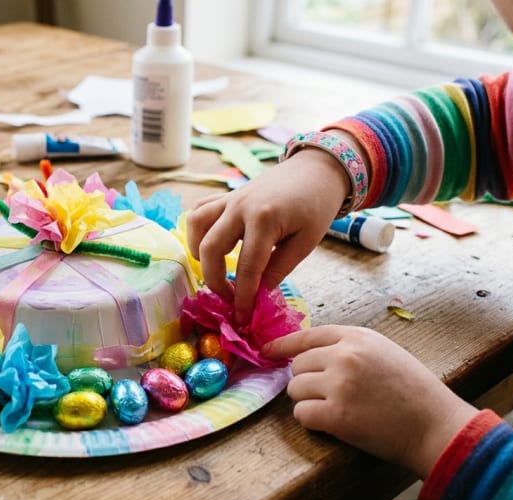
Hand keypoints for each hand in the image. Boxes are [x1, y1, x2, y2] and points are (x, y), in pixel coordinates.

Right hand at [186, 147, 348, 322]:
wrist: (316, 169)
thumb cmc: (316, 206)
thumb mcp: (306, 242)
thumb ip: (279, 269)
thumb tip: (257, 295)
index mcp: (264, 219)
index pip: (247, 267)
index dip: (243, 297)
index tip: (242, 317)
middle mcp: (239, 207)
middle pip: (210, 249)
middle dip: (215, 280)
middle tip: (230, 298)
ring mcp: (229, 199)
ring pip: (196, 226)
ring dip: (198, 253)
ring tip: (214, 269)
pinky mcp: (226, 196)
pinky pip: (200, 210)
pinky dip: (197, 230)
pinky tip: (208, 244)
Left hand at [264, 325, 478, 477]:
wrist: (436, 426)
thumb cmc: (414, 392)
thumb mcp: (384, 352)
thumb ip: (349, 348)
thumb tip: (307, 354)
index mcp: (358, 337)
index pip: (307, 335)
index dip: (283, 345)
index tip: (267, 350)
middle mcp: (345, 356)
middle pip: (297, 365)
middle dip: (306, 381)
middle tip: (329, 395)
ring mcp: (339, 385)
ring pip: (295, 390)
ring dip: (308, 401)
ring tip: (336, 409)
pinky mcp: (336, 415)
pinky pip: (302, 414)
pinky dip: (312, 421)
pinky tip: (334, 423)